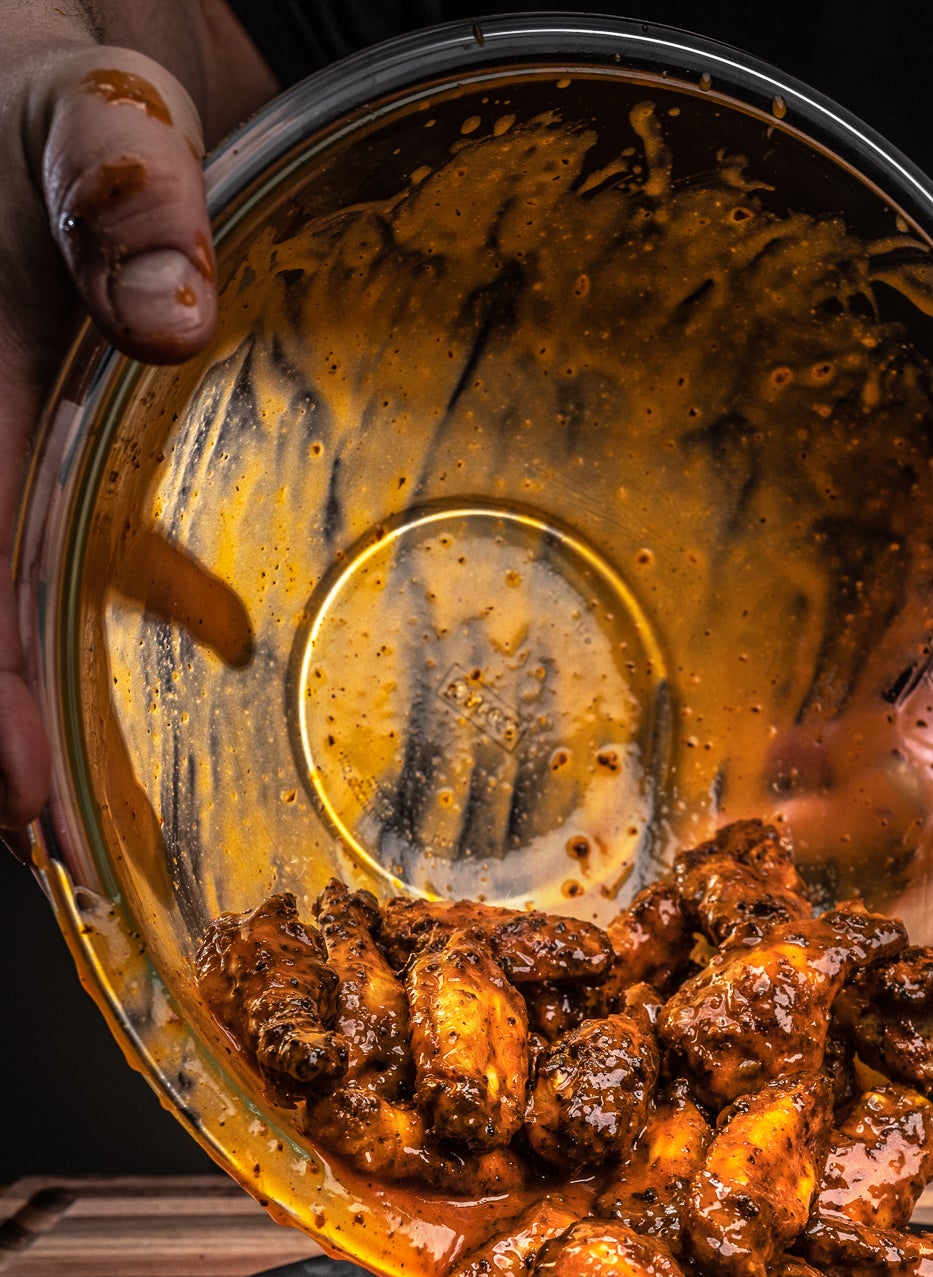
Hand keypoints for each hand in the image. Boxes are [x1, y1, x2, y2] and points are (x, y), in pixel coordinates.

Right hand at [0, 0, 275, 829]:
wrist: (68, 73)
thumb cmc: (41, 84)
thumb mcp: (76, 106)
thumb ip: (119, 184)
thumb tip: (168, 308)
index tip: (26, 797)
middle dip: (10, 737)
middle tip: (61, 848)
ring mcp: (32, 452)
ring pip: (32, 595)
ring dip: (60, 693)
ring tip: (103, 808)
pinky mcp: (79, 438)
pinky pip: (95, 539)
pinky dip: (152, 589)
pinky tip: (217, 635)